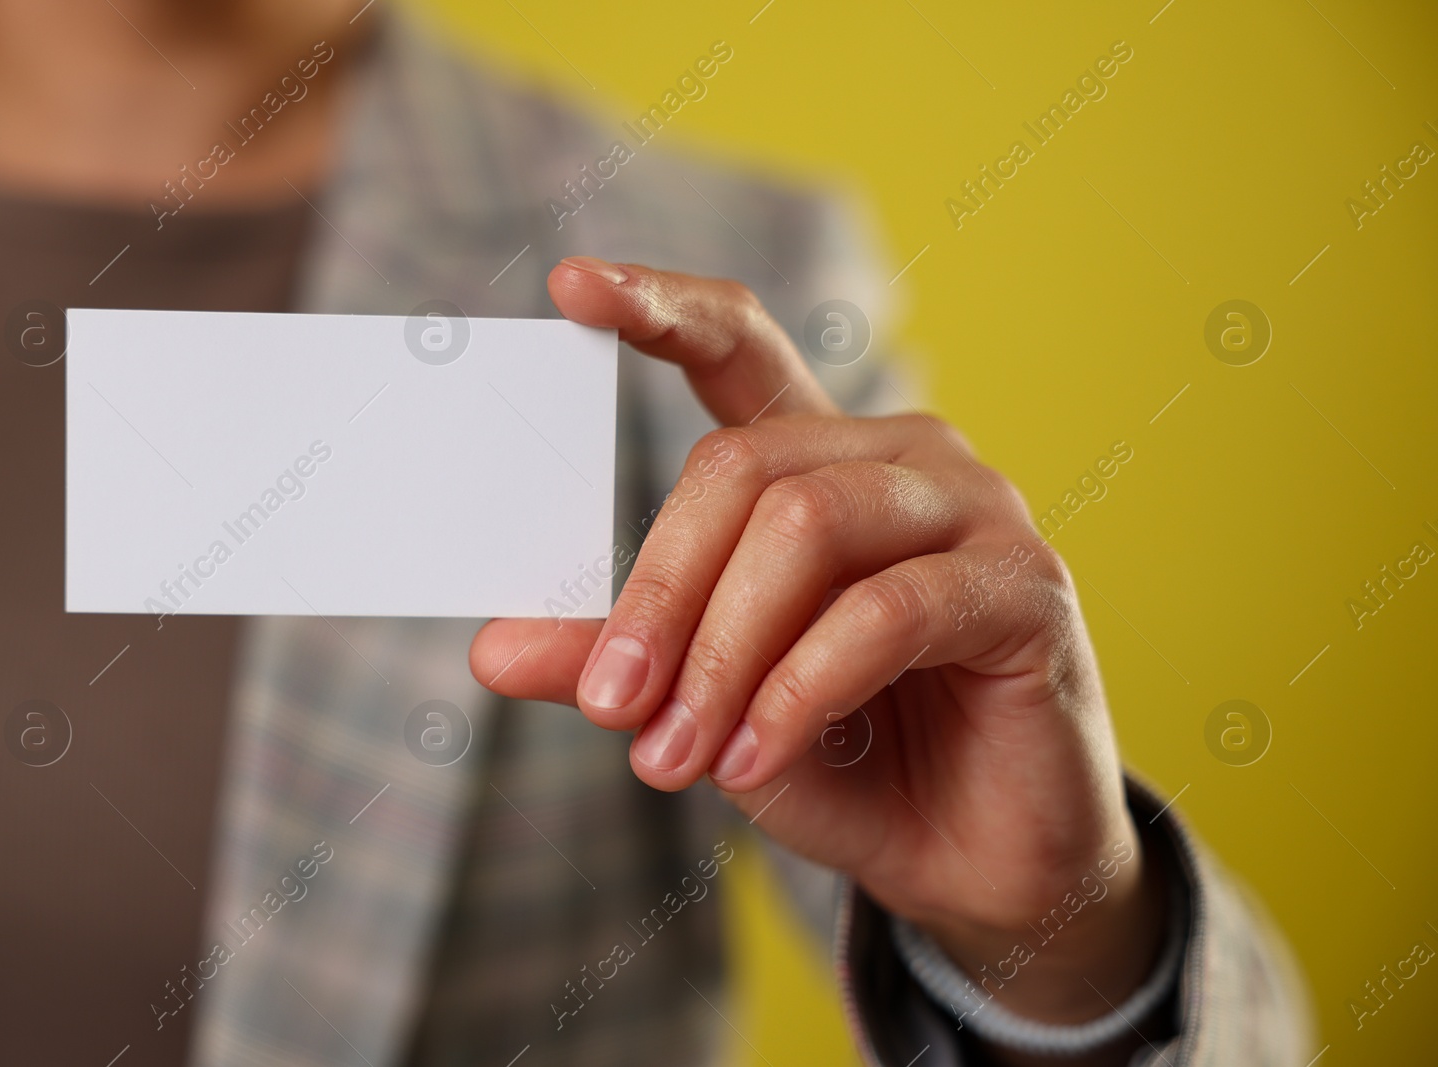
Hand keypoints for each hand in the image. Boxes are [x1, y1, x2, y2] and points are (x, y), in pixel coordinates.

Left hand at [470, 257, 1166, 1040]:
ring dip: (723, 652)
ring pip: (805, 525)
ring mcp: (973, 510)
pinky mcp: (1025, 584)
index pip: (738, 347)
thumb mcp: (705, 706)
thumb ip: (617, 661)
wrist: (967, 862)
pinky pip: (884, 613)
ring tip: (680, 755)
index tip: (571, 287)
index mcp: (815, 464)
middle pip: (740, 465)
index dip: (660, 308)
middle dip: (660, 594)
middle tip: (613, 706)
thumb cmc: (842, 760)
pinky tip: (756, 759)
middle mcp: (897, 459)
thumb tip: (491, 649)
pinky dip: (799, 690)